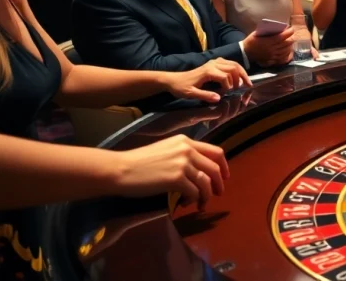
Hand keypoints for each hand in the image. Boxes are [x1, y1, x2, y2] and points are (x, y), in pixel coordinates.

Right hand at [112, 134, 228, 209]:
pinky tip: (187, 204)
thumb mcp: (166, 150)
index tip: (225, 177)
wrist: (120, 169)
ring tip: (201, 204)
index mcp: (185, 141)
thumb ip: (183, 155)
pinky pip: (195, 192)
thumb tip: (198, 171)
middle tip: (217, 194)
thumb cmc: (139, 162)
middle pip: (215, 168)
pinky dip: (194, 200)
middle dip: (219, 184)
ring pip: (207, 182)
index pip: (216, 151)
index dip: (224, 166)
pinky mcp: (176, 178)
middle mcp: (187, 150)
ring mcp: (183, 163)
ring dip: (206, 196)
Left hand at [167, 58, 251, 102]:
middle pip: (233, 68)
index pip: (225, 77)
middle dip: (241, 78)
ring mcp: (213, 62)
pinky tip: (238, 76)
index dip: (229, 86)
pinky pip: (229, 63)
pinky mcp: (213, 63)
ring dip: (241, 72)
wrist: (173, 80)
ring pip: (233, 64)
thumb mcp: (191, 94)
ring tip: (246, 82)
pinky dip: (236, 68)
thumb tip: (219, 99)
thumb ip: (205, 96)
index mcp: (208, 72)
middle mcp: (212, 64)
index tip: (227, 95)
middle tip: (246, 88)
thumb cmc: (181, 88)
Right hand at [242, 27, 295, 66]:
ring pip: (286, 51)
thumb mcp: (257, 33)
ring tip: (291, 42)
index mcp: (268, 41)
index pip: (282, 37)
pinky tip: (289, 51)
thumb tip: (279, 28)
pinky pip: (282, 59)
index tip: (292, 29)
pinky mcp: (272, 61)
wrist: (245, 53)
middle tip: (292, 35)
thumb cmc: (251, 41)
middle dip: (291, 38)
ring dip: (290, 46)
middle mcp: (272, 49)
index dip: (289, 32)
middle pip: (286, 44)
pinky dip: (287, 55)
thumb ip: (268, 31)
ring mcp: (272, 56)